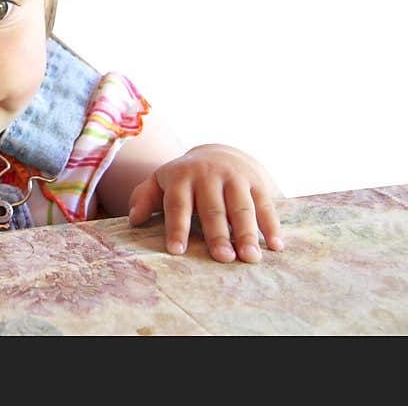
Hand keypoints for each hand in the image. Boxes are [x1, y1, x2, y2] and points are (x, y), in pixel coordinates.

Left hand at [127, 144, 284, 262]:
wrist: (219, 152)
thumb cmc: (184, 177)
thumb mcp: (159, 181)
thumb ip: (144, 197)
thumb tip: (134, 219)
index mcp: (181, 176)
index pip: (177, 204)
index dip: (177, 228)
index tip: (176, 251)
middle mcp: (208, 174)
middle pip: (212, 208)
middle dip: (218, 234)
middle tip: (222, 259)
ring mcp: (235, 177)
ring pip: (241, 207)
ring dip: (247, 233)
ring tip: (250, 258)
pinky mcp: (257, 181)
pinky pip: (266, 205)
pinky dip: (272, 226)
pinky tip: (275, 246)